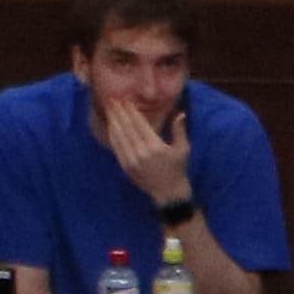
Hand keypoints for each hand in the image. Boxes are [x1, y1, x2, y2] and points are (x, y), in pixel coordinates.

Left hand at [98, 96, 192, 211]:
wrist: (169, 193)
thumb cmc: (178, 170)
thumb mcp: (183, 149)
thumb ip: (180, 130)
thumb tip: (181, 113)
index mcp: (155, 146)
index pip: (139, 123)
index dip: (131, 111)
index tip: (125, 100)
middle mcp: (141, 152)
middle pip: (126, 127)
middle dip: (119, 112)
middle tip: (112, 100)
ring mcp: (131, 159)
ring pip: (119, 136)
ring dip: (113, 121)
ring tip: (109, 109)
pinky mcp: (126, 166)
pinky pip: (116, 147)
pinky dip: (112, 135)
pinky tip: (111, 126)